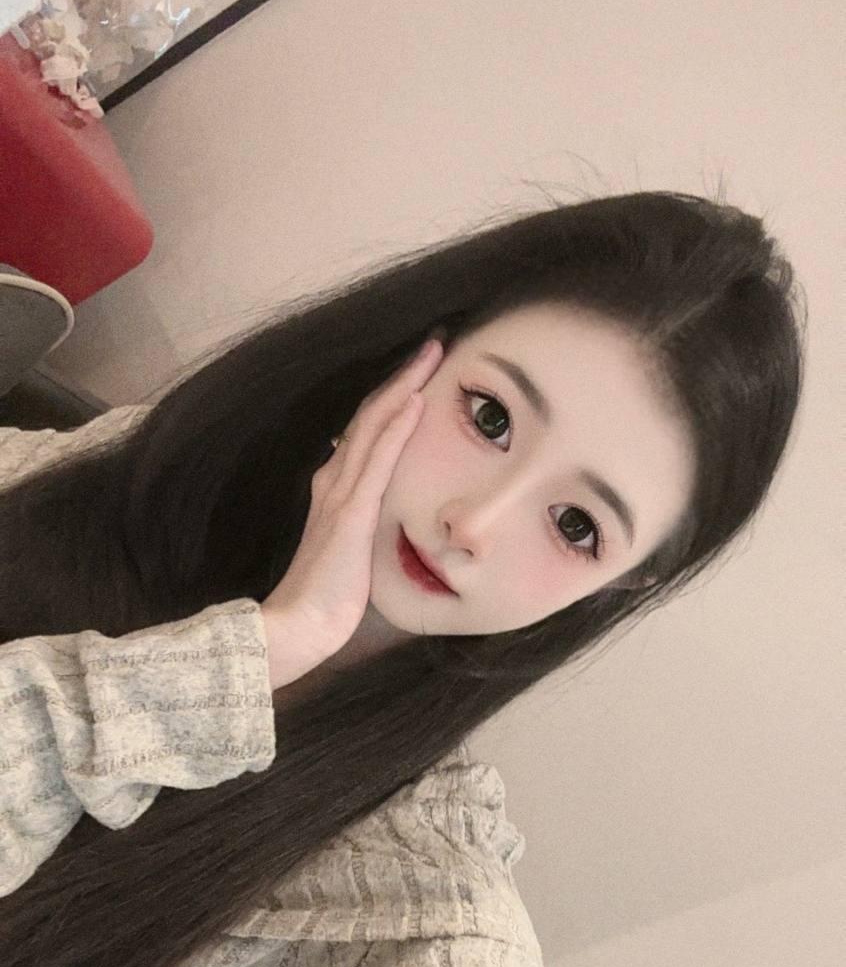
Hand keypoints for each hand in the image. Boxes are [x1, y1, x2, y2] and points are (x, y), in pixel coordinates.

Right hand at [259, 338, 443, 687]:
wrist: (298, 625)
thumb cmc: (326, 597)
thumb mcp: (351, 550)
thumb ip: (362, 523)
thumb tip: (378, 511)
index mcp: (336, 487)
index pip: (370, 430)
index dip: (396, 396)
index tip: (424, 370)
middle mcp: (334, 479)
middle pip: (373, 414)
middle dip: (404, 375)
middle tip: (435, 342)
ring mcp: (341, 492)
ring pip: (375, 424)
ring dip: (405, 385)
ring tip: (432, 353)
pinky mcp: (352, 512)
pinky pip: (379, 460)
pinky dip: (398, 426)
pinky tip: (416, 400)